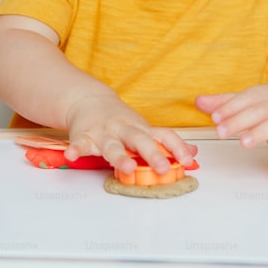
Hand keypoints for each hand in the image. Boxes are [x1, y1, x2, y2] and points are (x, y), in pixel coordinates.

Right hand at [63, 94, 196, 174]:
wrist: (88, 100)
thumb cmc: (119, 120)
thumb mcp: (144, 128)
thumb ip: (166, 142)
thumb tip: (194, 153)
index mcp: (141, 128)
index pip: (164, 135)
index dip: (177, 147)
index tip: (189, 161)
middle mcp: (124, 129)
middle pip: (140, 141)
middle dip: (152, 154)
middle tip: (162, 168)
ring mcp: (104, 132)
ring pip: (112, 145)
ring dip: (119, 157)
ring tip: (127, 167)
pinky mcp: (84, 136)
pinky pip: (80, 144)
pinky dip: (76, 149)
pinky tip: (73, 156)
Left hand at [196, 84, 267, 163]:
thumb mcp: (249, 105)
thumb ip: (225, 104)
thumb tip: (199, 101)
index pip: (250, 97)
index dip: (232, 106)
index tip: (215, 117)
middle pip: (263, 110)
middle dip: (240, 120)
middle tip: (221, 132)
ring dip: (262, 132)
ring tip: (243, 143)